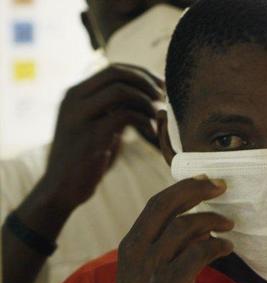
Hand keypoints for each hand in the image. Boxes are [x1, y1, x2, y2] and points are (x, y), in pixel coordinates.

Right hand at [42, 65, 163, 211]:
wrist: (61, 188)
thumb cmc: (85, 158)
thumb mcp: (98, 126)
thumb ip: (114, 109)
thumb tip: (146, 96)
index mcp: (75, 94)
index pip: (112, 69)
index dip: (141, 74)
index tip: (160, 85)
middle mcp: (74, 100)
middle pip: (117, 74)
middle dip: (146, 82)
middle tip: (163, 97)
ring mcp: (80, 116)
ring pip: (120, 91)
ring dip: (146, 101)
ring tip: (158, 115)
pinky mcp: (90, 136)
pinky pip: (124, 116)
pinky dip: (144, 120)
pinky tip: (152, 132)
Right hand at [115, 176, 233, 282]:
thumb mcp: (148, 269)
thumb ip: (170, 245)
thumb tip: (203, 225)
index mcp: (131, 244)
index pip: (156, 204)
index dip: (182, 188)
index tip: (203, 179)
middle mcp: (137, 251)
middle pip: (166, 206)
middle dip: (195, 190)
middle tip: (220, 186)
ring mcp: (151, 269)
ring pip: (183, 227)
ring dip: (211, 220)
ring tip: (229, 224)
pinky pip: (197, 254)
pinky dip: (216, 246)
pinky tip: (227, 247)